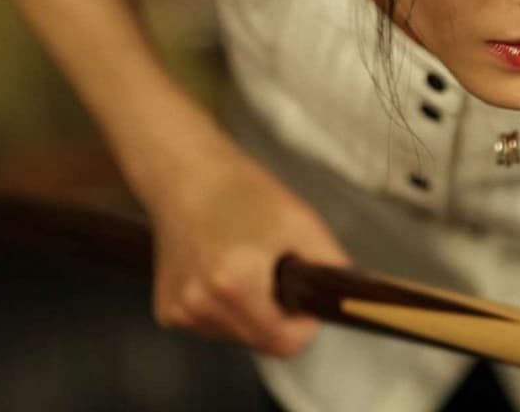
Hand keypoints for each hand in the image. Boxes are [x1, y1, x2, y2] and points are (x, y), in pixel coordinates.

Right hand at [142, 147, 350, 356]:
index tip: (303, 298)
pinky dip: (225, 309)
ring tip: (244, 267)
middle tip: (275, 273)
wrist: (186, 176)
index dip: (303, 325)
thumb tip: (352, 300)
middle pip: (261, 342)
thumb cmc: (241, 191)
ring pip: (237, 336)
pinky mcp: (167, 312)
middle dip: (277, 317)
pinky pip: (213, 326)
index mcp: (235, 284)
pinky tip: (219, 272)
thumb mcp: (301, 221)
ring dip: (251, 314)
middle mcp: (201, 305)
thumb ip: (332, 265)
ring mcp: (180, 312)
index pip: (284, 344)